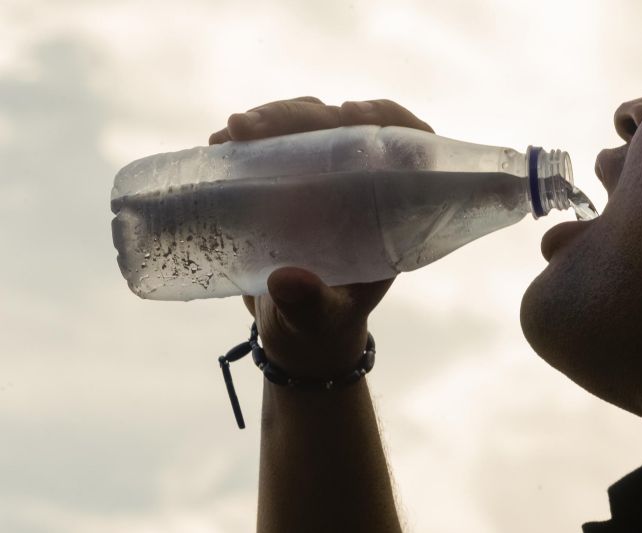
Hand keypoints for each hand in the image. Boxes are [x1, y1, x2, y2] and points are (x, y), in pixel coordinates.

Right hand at [209, 97, 434, 378]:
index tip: (352, 114)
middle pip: (340, 127)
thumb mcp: (320, 320)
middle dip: (298, 117)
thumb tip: (286, 282)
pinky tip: (217, 144)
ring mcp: (319, 180)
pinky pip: (269, 148)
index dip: (387, 118)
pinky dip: (243, 141)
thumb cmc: (321, 328)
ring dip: (267, 121)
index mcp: (386, 211)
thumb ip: (309, 305)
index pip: (405, 145)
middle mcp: (356, 185)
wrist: (293, 334)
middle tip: (251, 128)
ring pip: (303, 128)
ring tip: (229, 133)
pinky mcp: (284, 184)